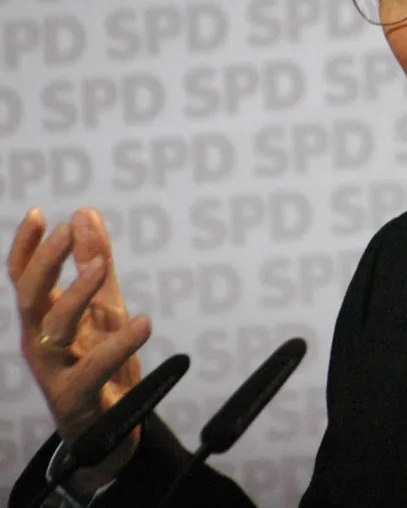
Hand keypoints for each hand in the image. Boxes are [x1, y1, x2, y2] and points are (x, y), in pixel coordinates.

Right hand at [7, 207, 151, 494]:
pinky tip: (143, 323)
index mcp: (43, 318)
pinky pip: (94, 368)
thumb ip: (95, 262)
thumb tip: (85, 214)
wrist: (108, 431)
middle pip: (31, 297)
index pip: (24, 278)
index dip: (27, 247)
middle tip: (67, 231)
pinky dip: (119, 344)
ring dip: (77, 293)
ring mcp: (55, 370)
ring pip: (55, 328)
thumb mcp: (103, 306)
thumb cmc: (99, 363)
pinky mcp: (78, 396)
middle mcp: (42, 341)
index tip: (39, 213)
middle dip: (47, 262)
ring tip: (103, 266)